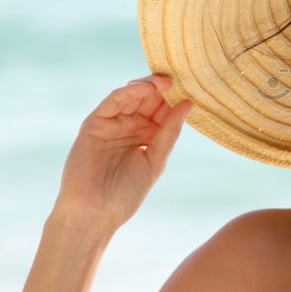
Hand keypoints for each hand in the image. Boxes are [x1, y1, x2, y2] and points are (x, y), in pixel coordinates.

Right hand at [52, 76, 192, 231]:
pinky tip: (147, 88)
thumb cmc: (125, 194)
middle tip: (182, 77)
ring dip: (149, 85)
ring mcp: (112, 123)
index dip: (178, 98)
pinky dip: (129, 92)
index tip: (196, 85)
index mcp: (147, 135)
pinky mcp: (94, 124)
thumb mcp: (155, 161)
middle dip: (165, 87)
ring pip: (132, 95)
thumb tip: (188, 103)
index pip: (164, 109)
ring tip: (167, 81)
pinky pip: (113, 102)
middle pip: (149, 98)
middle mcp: (130, 126)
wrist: (95, 214)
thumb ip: (169, 133)